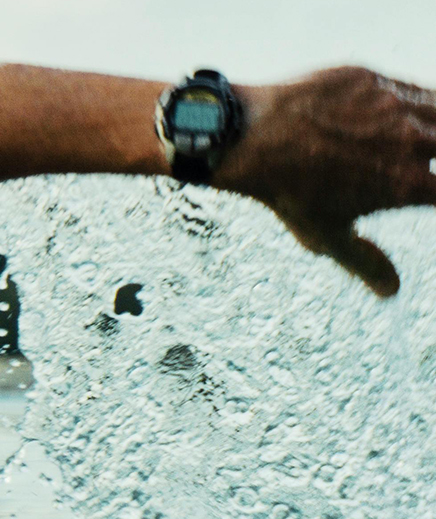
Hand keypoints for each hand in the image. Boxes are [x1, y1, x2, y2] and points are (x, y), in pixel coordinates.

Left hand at [218, 67, 435, 296]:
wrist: (249, 138)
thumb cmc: (286, 192)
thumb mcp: (326, 235)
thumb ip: (365, 261)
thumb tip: (392, 290)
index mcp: (407, 185)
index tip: (430, 196)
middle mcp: (412, 141)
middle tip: (428, 169)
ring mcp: (396, 105)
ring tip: (426, 141)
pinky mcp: (374, 79)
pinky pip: (414, 87)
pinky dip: (422, 101)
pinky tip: (416, 113)